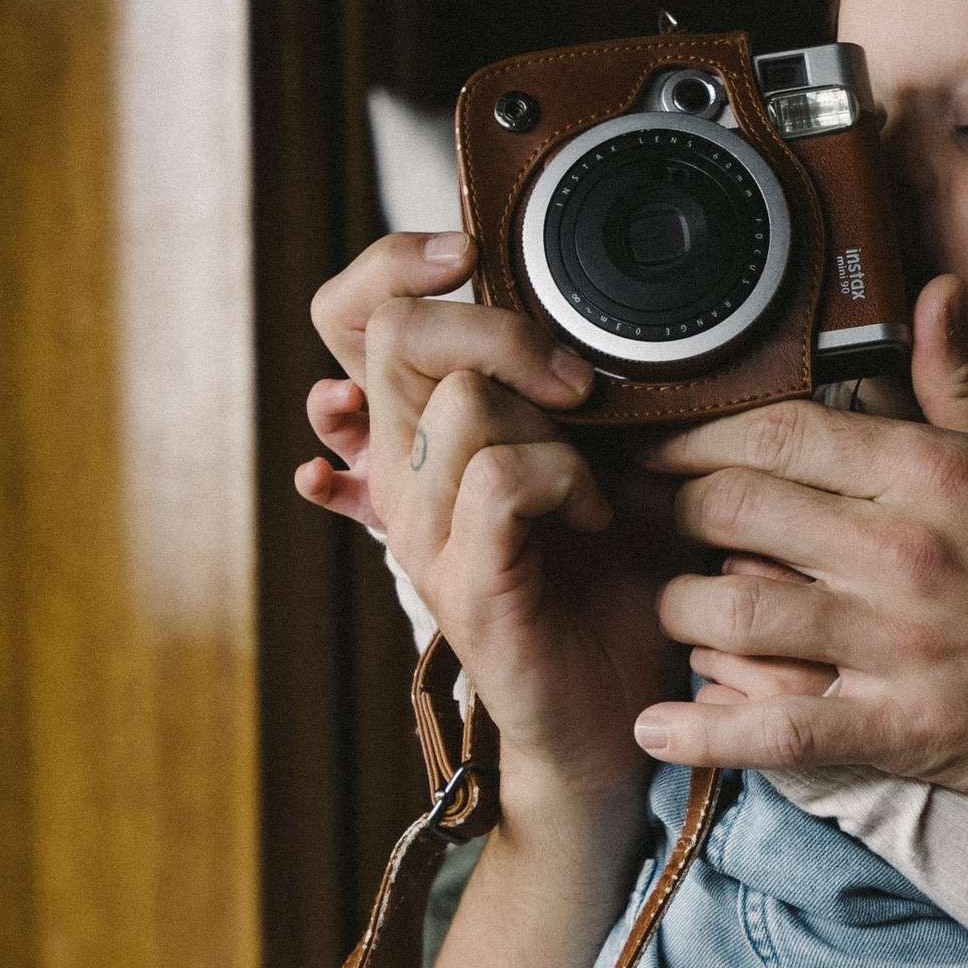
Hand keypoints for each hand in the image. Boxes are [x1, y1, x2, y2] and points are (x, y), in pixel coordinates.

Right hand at [299, 230, 684, 795]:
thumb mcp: (607, 458)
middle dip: (498, 327)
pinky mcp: (462, 582)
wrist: (614, 716)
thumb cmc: (611, 586)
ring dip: (551, 424)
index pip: (353, 313)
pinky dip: (565, 480)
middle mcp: (402, 475)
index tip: (470, 251)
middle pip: (393, 333)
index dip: (395, 261)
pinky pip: (499, 480)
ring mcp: (423, 530)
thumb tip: (600, 313)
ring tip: (593, 479)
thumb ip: (578, 389)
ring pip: (458, 402)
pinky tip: (594, 515)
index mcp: (421, 435)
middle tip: (575, 382)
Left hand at [638, 279, 967, 810]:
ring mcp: (899, 645)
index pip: (776, 430)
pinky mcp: (907, 731)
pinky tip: (656, 728)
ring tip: (669, 607)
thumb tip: (933, 297)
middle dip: (669, 511)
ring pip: (732, 608)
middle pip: (732, 509)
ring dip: (679, 608)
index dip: (693, 431)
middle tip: (645, 519)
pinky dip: (705, 731)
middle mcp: (903, 550)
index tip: (655, 439)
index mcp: (935, 472)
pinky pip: (777, 729)